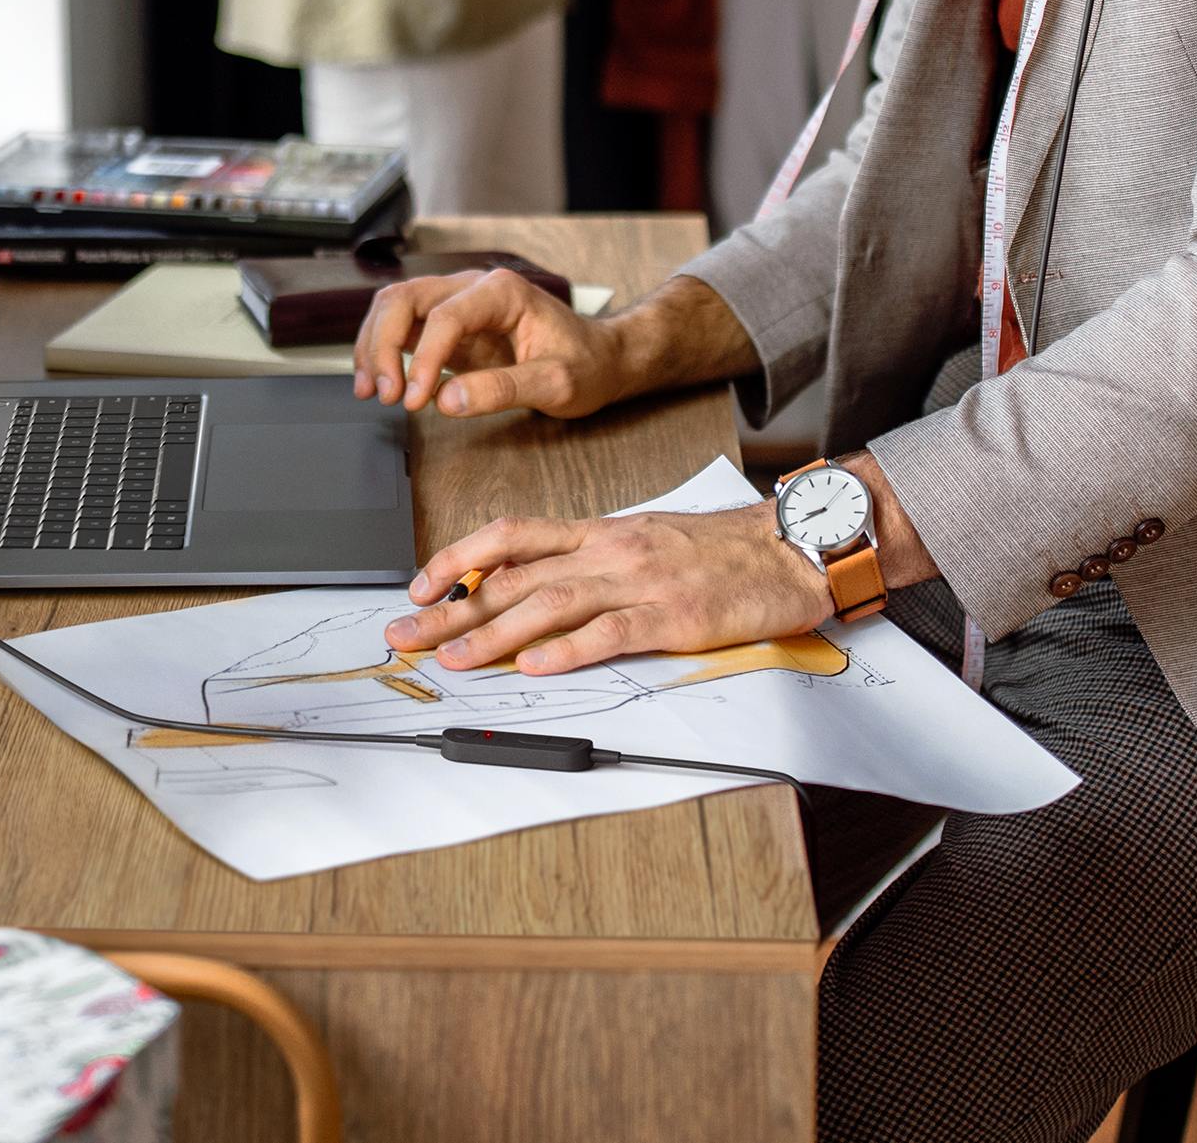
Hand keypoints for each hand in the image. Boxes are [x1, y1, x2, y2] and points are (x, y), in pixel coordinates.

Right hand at [350, 267, 629, 418]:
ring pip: (394, 308)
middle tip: (384, 394)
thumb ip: (503, 389)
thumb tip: (447, 401)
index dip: (423, 360)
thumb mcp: (557, 384)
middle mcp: (474, 289)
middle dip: (383, 344)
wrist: (601, 359)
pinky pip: (403, 328)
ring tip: (371, 391)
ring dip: (374, 346)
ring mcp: (458, 304)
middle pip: (404, 298)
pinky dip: (383, 351)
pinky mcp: (449, 327)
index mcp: (503, 291)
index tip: (415, 400)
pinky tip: (379, 383)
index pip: (445, 316)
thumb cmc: (586, 365)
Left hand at [381, 502, 833, 675]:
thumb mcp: (642, 541)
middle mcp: (609, 549)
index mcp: (599, 533)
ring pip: (552, 602)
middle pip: (515, 576)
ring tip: (455, 658)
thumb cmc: (718, 551)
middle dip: (454, 607)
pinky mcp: (674, 616)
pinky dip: (570, 649)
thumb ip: (589, 562)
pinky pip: (613, 631)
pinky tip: (536, 664)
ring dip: (496, 633)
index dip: (456, 558)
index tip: (418, 585)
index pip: (510, 538)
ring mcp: (640, 580)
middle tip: (407, 633)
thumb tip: (530, 588)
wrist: (789, 546)